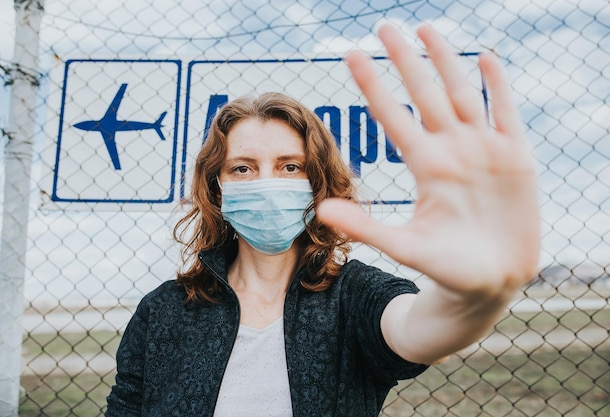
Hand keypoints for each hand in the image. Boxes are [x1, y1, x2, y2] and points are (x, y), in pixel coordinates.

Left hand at [317, 24, 539, 294]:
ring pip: (461, 94)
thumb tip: (319, 210)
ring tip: (425, 30)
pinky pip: (505, 114)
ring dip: (446, 61)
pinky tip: (486, 59)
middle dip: (405, 61)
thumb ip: (365, 227)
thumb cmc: (444, 267)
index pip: (392, 116)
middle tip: (385, 26)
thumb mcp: (403, 246)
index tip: (351, 55)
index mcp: (424, 166)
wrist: (490, 283)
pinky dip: (497, 87)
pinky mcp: (516, 158)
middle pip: (424, 94)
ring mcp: (483, 150)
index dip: (373, 86)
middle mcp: (450, 151)